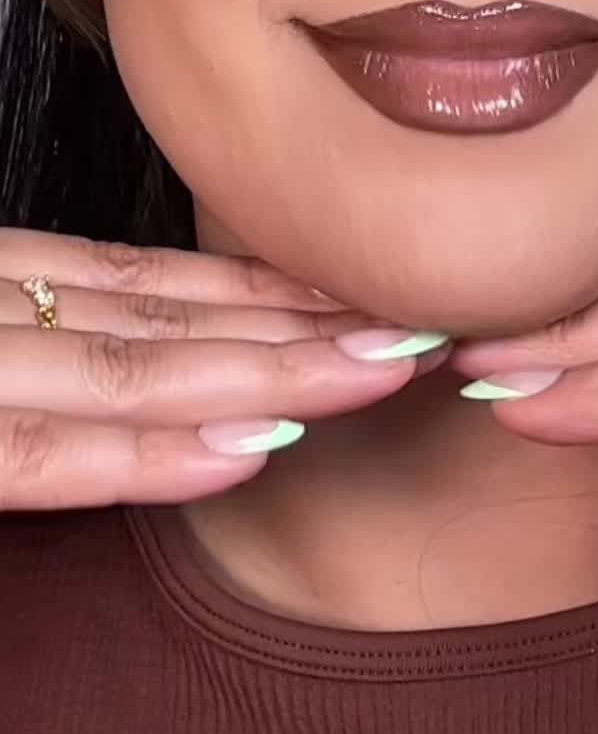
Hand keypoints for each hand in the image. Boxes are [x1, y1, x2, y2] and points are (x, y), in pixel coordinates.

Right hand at [0, 227, 449, 510]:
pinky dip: (138, 452)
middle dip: (300, 327)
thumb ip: (51, 355)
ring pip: (125, 366)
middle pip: (159, 315)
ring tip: (383, 370)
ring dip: (264, 372)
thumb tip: (190, 382)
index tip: (368, 296)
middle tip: (424, 329)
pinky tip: (247, 451)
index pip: (141, 280)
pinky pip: (32, 450)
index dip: (262, 290)